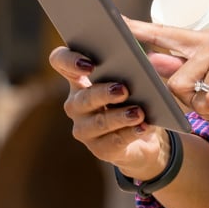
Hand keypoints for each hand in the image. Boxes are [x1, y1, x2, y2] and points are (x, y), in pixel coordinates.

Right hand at [48, 46, 169, 180]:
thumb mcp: (137, 79)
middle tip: (123, 89)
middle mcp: (76, 103)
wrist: (144, 137)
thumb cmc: (136, 98)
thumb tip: (148, 58)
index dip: (68, 60)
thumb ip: (136, 65)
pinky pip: (113, 141)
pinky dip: (130, 133)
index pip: (60, 61)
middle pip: (83, 97)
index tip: (89, 64)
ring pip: (99, 122)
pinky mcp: (99, 149)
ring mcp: (84, 128)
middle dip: (103, 93)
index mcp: (80, 78)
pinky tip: (143, 126)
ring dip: (119, 117)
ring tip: (138, 112)